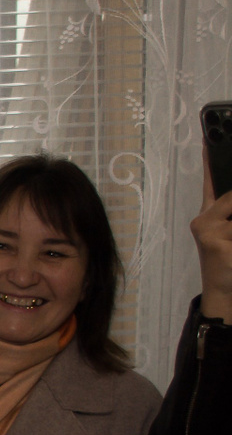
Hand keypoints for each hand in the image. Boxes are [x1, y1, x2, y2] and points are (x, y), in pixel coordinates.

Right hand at [195, 147, 231, 320]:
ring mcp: (206, 228)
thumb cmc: (231, 265)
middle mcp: (204, 220)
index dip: (210, 160)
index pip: (212, 183)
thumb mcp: (231, 233)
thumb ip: (230, 210)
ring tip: (231, 244)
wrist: (226, 296)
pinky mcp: (213, 238)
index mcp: (211, 217)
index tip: (208, 138)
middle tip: (228, 233)